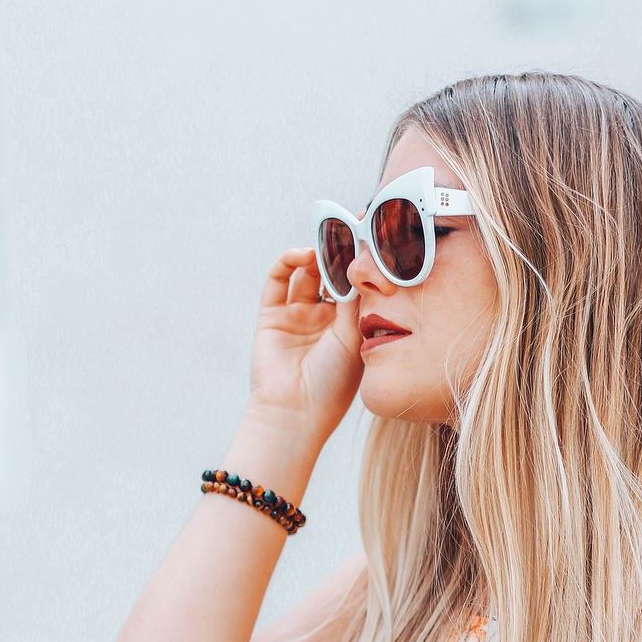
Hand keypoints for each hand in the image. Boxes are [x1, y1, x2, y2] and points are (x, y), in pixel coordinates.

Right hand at [246, 247, 362, 453]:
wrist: (295, 412)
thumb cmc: (333, 383)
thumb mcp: (354, 336)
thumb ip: (356, 299)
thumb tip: (362, 260)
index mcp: (350, 326)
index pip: (356, 285)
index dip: (360, 263)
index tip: (370, 238)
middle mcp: (325, 319)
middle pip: (331, 275)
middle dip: (338, 253)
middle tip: (348, 229)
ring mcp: (298, 316)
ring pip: (306, 274)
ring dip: (316, 256)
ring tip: (326, 244)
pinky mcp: (271, 316)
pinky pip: (277, 282)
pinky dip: (287, 263)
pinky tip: (303, 256)